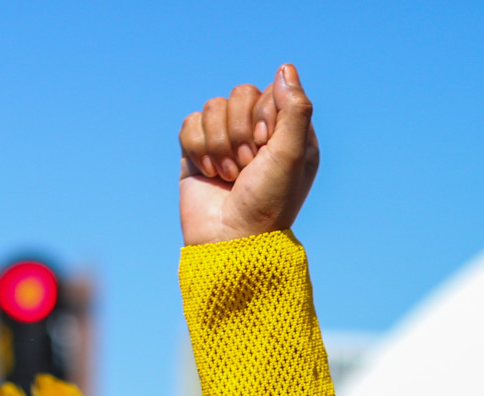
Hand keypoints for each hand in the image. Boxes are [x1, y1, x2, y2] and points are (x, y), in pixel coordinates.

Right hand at [178, 65, 319, 245]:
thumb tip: (285, 68)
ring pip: (211, 107)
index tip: (264, 146)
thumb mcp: (290, 155)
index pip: (268, 92)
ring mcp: (226, 141)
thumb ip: (294, 109)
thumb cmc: (268, 202)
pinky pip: (189, 124)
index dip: (261, 116)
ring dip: (219, 145)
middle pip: (238, 94)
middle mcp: (257, 134)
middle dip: (238, 132)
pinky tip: (210, 174)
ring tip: (229, 176)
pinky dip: (197, 150)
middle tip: (246, 165)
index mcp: (287, 133)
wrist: (230, 240)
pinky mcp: (198, 151)